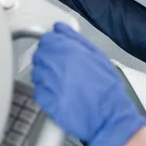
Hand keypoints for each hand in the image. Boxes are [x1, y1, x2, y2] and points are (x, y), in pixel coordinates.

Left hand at [32, 22, 145, 145]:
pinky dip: (44, 91)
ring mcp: (50, 83)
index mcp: (69, 50)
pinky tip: (58, 94)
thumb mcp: (97, 56)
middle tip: (58, 67)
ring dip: (44, 75)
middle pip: (39, 55)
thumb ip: (76, 39)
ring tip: (59, 82)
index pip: (47, 39)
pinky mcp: (47, 102)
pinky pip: (38, 91)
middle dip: (46, 59)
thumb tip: (60, 28)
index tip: (54, 49)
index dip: (50, 44)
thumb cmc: (107, 88)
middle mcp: (57, 64)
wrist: (109, 117)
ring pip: (36, 72)